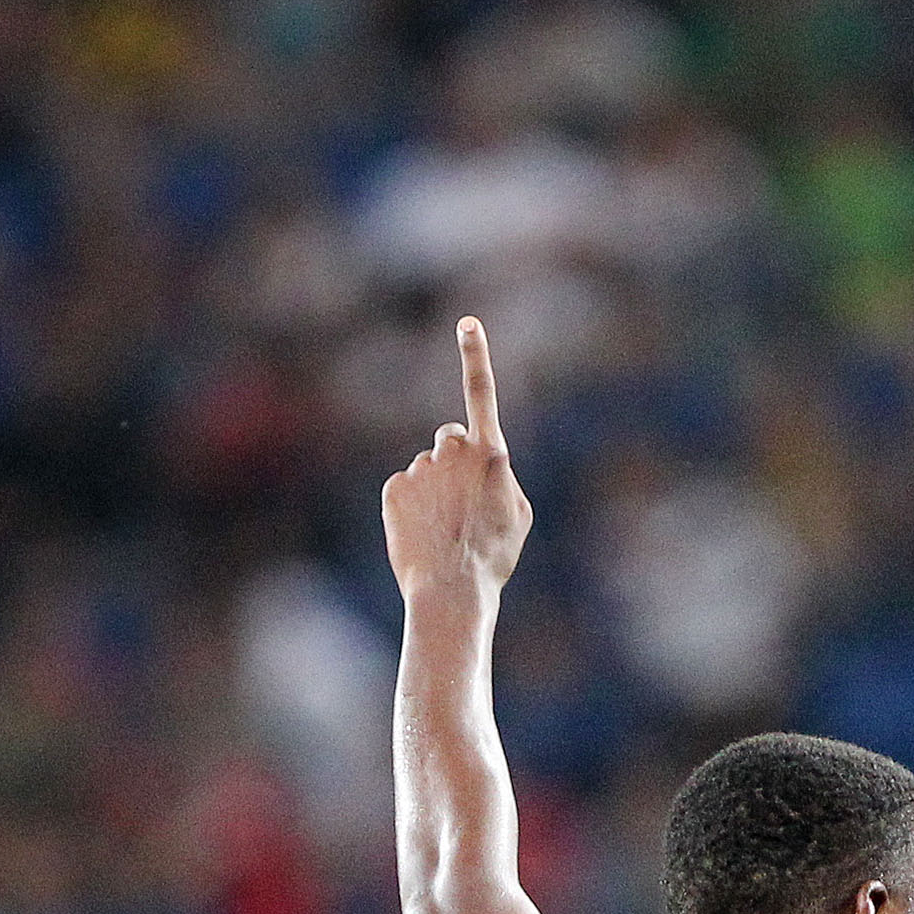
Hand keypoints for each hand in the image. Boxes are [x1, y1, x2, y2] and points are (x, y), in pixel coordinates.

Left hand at [383, 318, 531, 600]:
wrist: (451, 590)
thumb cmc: (494, 556)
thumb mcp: (519, 515)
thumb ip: (501, 477)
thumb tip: (482, 465)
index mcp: (491, 455)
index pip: (481, 393)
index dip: (475, 355)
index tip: (467, 323)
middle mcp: (453, 451)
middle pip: (449, 438)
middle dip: (454, 459)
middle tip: (461, 502)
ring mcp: (421, 468)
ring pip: (427, 468)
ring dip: (434, 490)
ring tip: (444, 530)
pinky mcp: (394, 487)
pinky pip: (404, 488)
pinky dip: (411, 507)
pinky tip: (422, 533)